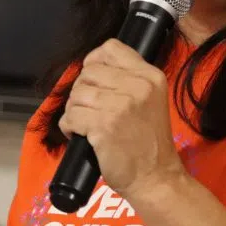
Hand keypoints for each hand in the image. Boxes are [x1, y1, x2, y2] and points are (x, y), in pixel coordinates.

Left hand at [59, 39, 187, 201]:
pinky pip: (71, 116)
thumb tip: (91, 68)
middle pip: (88, 72)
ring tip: (85, 125)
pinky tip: (80, 136)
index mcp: (150, 76)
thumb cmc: (149, 143)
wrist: (156, 177)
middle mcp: (137, 86)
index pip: (111, 48)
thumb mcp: (151, 100)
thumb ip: (128, 80)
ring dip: (74, 110)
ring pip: (77, 94)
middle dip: (82, 91)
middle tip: (90, 110)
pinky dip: (69, 127)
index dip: (94, 61)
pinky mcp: (104, 125)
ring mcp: (120, 105)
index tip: (94, 81)